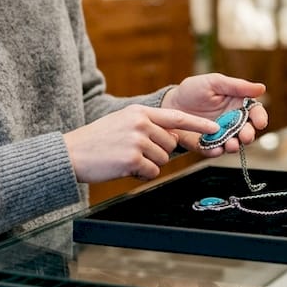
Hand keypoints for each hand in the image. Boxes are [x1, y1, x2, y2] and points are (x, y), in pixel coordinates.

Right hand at [62, 105, 219, 183]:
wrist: (71, 153)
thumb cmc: (96, 141)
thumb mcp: (122, 123)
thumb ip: (147, 126)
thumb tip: (173, 137)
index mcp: (139, 112)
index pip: (176, 117)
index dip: (197, 124)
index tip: (215, 128)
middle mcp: (140, 123)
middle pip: (170, 144)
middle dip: (158, 153)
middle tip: (134, 154)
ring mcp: (137, 140)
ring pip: (162, 159)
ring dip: (148, 165)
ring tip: (125, 159)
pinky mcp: (133, 159)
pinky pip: (152, 172)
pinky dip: (141, 175)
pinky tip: (124, 169)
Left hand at [162, 73, 267, 155]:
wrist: (169, 104)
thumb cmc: (193, 90)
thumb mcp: (214, 82)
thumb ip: (237, 86)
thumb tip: (262, 88)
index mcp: (237, 105)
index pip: (255, 112)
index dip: (260, 117)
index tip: (260, 122)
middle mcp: (232, 122)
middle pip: (247, 131)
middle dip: (248, 135)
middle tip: (245, 136)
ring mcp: (220, 135)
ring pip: (233, 144)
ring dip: (235, 145)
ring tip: (231, 144)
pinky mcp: (206, 145)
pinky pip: (213, 151)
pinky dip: (216, 151)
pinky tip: (216, 148)